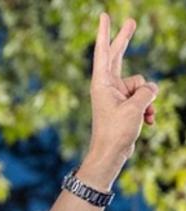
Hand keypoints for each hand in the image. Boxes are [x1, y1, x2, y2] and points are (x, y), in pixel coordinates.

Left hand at [83, 13, 158, 187]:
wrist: (111, 154)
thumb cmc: (116, 132)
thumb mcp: (135, 108)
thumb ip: (146, 91)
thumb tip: (151, 89)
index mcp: (102, 83)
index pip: (103, 52)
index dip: (105, 33)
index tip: (103, 15)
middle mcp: (107, 86)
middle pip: (118, 56)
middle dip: (126, 40)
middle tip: (131, 19)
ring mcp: (116, 95)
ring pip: (141, 85)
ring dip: (147, 100)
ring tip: (142, 116)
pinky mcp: (124, 104)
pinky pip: (143, 98)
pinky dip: (147, 109)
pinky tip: (147, 122)